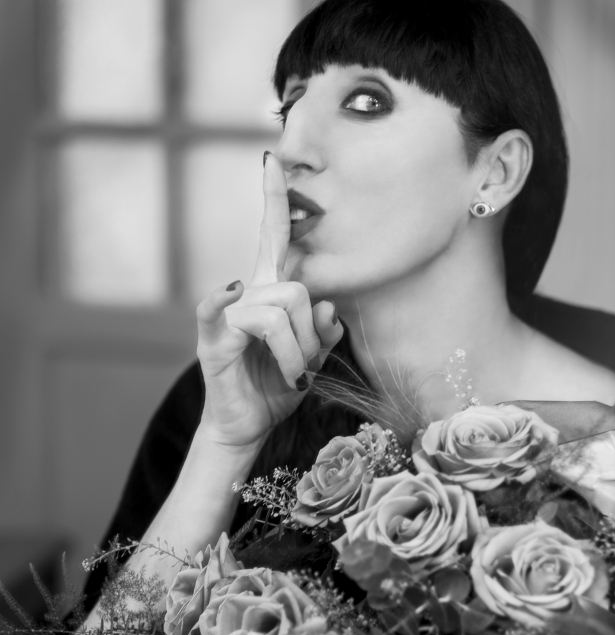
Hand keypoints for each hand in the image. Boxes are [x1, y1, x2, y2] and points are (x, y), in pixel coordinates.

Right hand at [196, 153, 341, 449]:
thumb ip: (324, 333)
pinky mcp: (213, 338)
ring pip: (280, 312)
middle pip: (297, 290)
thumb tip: (329, 306)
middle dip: (312, 337)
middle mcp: (249, 295)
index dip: (274, 200)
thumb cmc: (277, 387)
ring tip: (292, 378)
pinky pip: (219, 311)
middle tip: (305, 370)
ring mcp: (228, 314)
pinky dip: (223, 301)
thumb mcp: (312, 360)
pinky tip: (229, 292)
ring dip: (296, 355)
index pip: (275, 238)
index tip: (272, 158)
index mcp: (273, 293)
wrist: (248, 425)